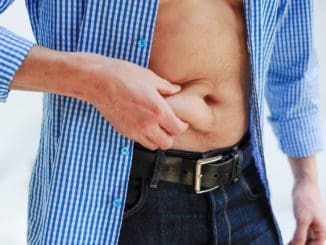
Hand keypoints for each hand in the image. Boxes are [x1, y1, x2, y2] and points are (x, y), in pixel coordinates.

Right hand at [11, 46, 187, 149]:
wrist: (97, 81)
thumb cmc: (123, 75)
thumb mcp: (149, 77)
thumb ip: (166, 87)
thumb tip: (176, 90)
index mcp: (158, 111)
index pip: (178, 129)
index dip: (182, 126)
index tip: (181, 121)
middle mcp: (147, 126)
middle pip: (167, 143)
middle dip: (172, 134)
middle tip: (170, 124)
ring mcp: (134, 131)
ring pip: (153, 146)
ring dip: (158, 138)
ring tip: (157, 126)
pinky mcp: (123, 131)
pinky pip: (139, 141)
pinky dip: (145, 137)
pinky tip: (143, 125)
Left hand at [288, 157, 325, 244]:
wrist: (304, 184)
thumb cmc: (306, 200)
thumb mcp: (302, 219)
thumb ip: (300, 235)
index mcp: (323, 232)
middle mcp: (319, 231)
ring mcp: (312, 226)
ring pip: (305, 241)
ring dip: (296, 244)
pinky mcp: (305, 221)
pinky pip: (301, 234)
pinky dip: (295, 239)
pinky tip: (288, 242)